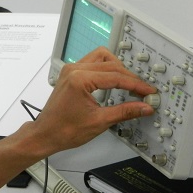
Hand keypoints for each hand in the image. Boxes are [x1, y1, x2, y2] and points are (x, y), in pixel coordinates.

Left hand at [27, 47, 155, 156]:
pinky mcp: (70, 74)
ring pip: (102, 58)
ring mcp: (71, 70)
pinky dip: (105, 69)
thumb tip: (144, 107)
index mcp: (80, 79)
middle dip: (129, 77)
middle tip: (141, 90)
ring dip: (117, 68)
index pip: (116, 76)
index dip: (136, 84)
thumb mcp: (99, 122)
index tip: (148, 91)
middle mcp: (74, 70)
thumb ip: (125, 112)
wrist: (45, 135)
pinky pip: (92, 63)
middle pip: (111, 64)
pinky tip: (113, 81)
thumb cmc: (63, 130)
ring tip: (129, 83)